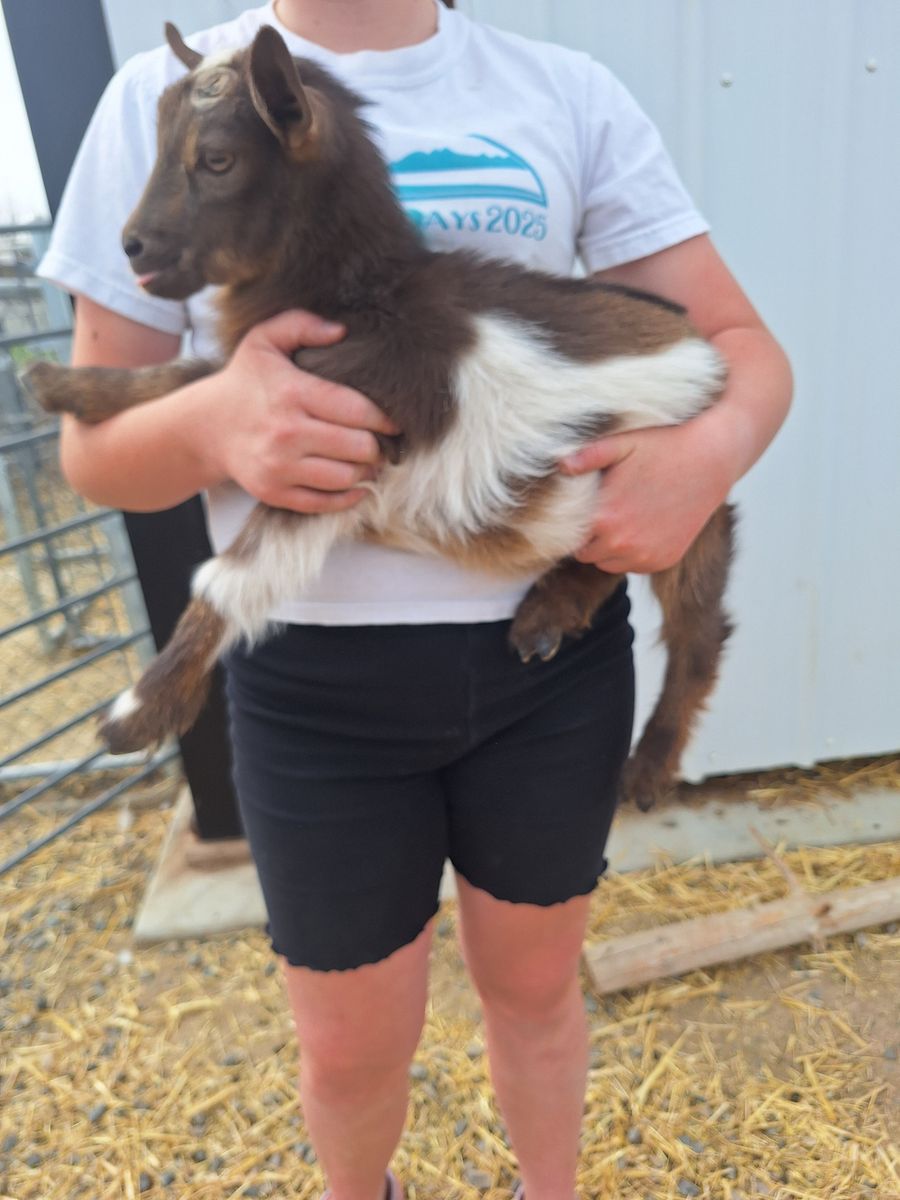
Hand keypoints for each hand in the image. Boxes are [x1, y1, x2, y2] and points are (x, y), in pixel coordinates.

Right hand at [206, 309, 398, 512]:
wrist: (206, 426)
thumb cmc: (245, 381)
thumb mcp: (265, 340)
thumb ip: (302, 325)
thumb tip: (341, 331)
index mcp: (291, 393)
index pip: (356, 410)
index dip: (385, 419)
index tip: (395, 422)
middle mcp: (286, 432)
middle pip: (358, 447)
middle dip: (378, 446)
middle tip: (383, 442)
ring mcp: (279, 466)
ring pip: (346, 477)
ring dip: (367, 471)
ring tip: (370, 460)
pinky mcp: (274, 492)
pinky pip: (325, 503)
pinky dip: (349, 497)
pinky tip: (357, 483)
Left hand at [560, 415, 734, 573]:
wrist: (712, 458)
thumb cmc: (664, 446)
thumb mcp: (622, 443)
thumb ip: (586, 456)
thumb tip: (559, 465)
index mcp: (603, 517)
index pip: (567, 536)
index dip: (572, 522)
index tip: (582, 508)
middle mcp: (622, 544)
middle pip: (585, 553)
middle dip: (590, 536)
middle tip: (604, 511)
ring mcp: (645, 556)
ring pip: (608, 564)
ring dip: (609, 548)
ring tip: (623, 518)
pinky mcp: (664, 561)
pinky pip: (633, 566)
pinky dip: (632, 553)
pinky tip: (642, 526)